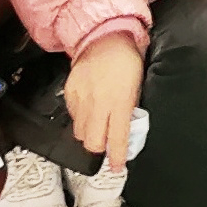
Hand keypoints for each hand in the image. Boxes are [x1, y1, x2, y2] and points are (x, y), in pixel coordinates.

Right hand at [64, 35, 145, 163]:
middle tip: (105, 146)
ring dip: (89, 135)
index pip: (117, 139)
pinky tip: (89, 112)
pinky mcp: (70, 93)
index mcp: (119, 103)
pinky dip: (80, 120)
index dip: (117, 157)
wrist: (103, 38)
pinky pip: (73, 116)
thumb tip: (125, 129)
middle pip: (92, 142)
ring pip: (79, 132)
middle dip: (99, 149)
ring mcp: (81, 99)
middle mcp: (98, 104)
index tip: (118, 167)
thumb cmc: (126, 61)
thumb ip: (129, 109)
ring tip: (97, 129)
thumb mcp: (137, 86)